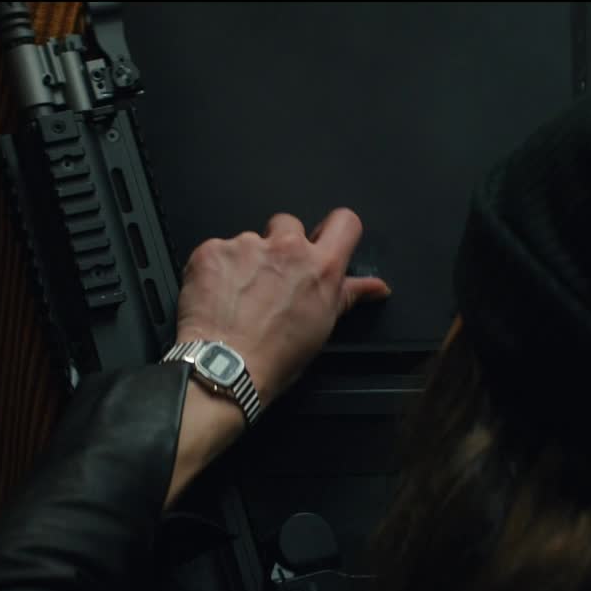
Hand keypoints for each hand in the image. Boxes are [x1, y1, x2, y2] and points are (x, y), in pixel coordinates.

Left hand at [162, 208, 390, 508]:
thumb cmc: (275, 358)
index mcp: (321, 266)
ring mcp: (246, 245)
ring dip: (246, 260)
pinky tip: (216, 296)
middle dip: (281, 245)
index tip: (324, 242)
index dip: (335, 229)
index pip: (345, 222)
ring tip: (238, 296)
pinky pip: (216, 250)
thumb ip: (348, 296)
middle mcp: (287, 247)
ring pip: (250, 240)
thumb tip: (378, 287)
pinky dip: (216, 269)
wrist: (224, 369)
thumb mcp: (321, 328)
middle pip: (289, 224)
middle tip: (271, 279)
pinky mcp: (212, 250)